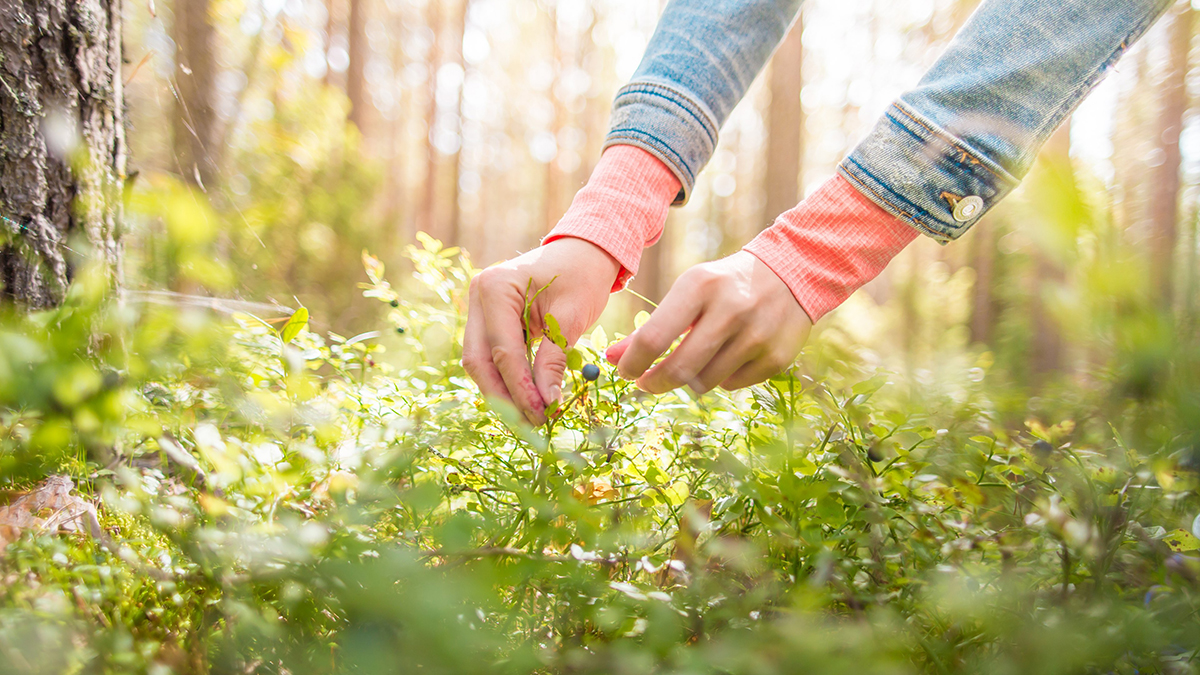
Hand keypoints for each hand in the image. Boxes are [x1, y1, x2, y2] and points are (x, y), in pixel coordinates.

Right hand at [463, 237, 619, 424]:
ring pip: (479, 362)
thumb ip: (553, 360)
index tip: (540, 414)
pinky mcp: (486, 320)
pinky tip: (525, 399)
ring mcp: (478, 308)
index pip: (502, 350)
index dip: (520, 387)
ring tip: (529, 417)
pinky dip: (505, 378)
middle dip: (503, 396)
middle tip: (530, 424)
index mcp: (495, 287)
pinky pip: (489, 356)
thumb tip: (546, 403)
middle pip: (478, 360)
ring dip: (502, 392)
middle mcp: (478, 296)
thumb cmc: (582, 277)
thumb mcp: (571, 318)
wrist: (583, 253)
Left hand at [606, 251, 811, 393]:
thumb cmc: (723, 286)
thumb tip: (611, 359)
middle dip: (655, 383)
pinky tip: (729, 356)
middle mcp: (730, 310)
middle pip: (679, 368)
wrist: (790, 274)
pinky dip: (721, 378)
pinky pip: (732, 385)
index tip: (626, 371)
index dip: (633, 363)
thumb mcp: (687, 293)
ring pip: (704, 383)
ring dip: (690, 379)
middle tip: (647, 383)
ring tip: (694, 361)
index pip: (654, 338)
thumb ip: (649, 327)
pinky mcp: (776, 358)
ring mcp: (756, 336)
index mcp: (700, 286)